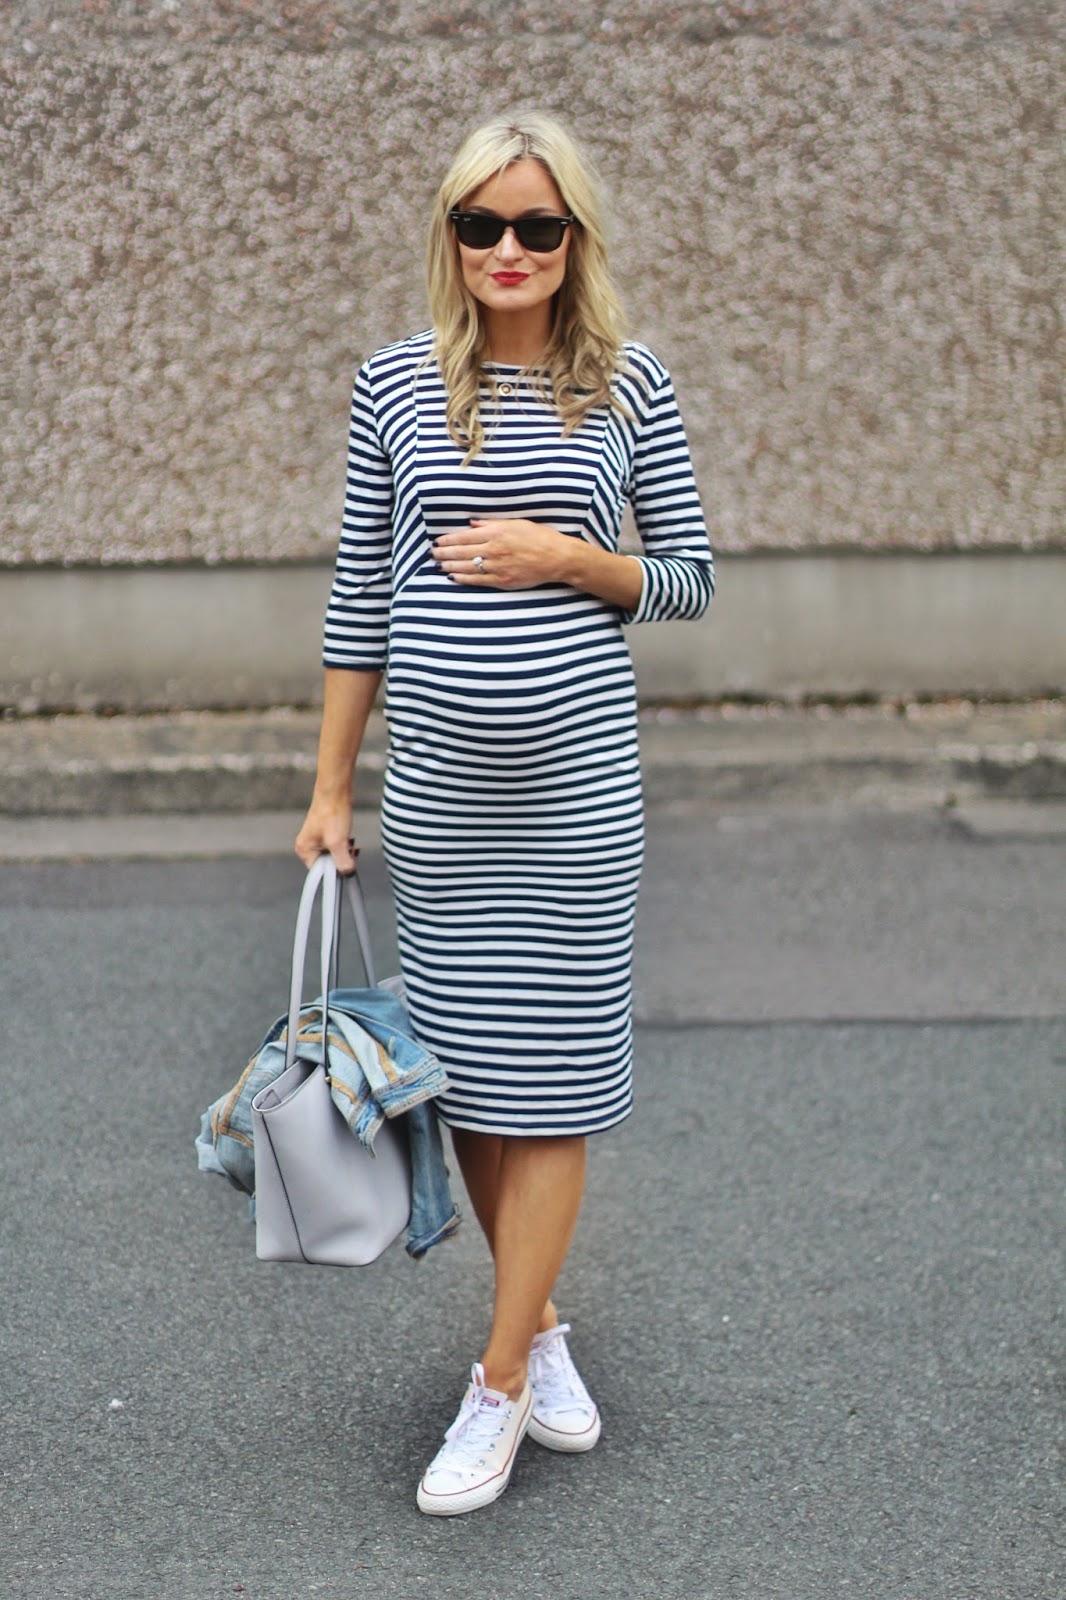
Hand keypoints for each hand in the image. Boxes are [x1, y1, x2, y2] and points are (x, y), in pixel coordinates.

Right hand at [294, 795, 357, 874]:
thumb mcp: (337, 842)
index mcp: (304, 850)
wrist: (336, 791)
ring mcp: (317, 839)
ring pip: (335, 855)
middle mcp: (308, 846)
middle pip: (328, 864)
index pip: (320, 872)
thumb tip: (347, 873)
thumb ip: (342, 861)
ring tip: (348, 840)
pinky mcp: (327, 833)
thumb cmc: (331, 812)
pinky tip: (349, 836)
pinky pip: (338, 846)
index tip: (345, 866)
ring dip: (345, 851)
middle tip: (349, 850)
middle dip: (341, 859)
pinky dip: (345, 844)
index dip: (334, 871)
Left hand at [431, 518, 573, 589]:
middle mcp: (493, 550)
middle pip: (460, 552)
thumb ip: (491, 523)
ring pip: (465, 567)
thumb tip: (472, 523)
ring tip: (438, 566)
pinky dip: (463, 579)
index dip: (448, 540)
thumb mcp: (515, 523)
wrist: (556, 558)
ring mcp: (496, 567)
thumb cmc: (539, 537)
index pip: (464, 537)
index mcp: (495, 532)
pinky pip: (477, 580)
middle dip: (443, 553)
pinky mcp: (501, 581)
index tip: (437, 541)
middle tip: (432, 554)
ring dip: (449, 567)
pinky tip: (453, 577)